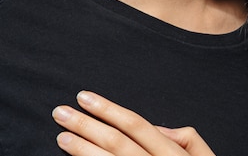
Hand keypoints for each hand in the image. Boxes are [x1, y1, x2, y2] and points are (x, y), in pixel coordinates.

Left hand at [52, 91, 215, 155]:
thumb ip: (187, 138)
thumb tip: (159, 127)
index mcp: (172, 153)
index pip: (135, 124)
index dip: (108, 109)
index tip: (85, 97)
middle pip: (116, 141)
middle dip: (86, 125)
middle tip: (61, 113)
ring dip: (81, 149)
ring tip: (62, 136)